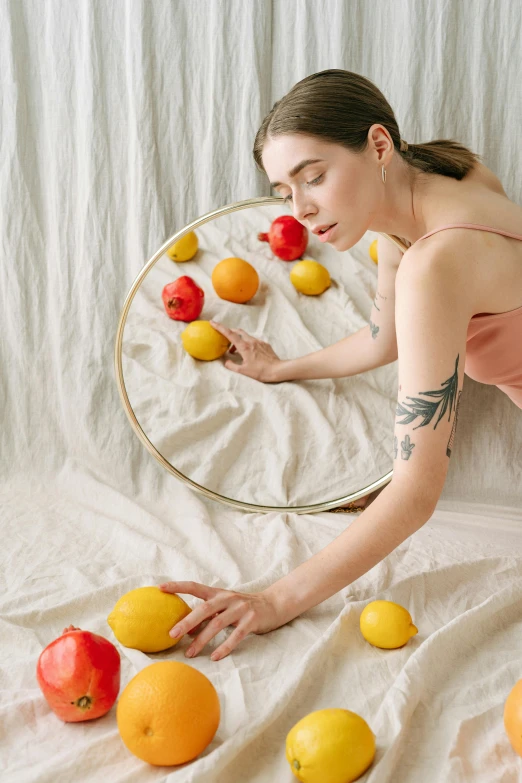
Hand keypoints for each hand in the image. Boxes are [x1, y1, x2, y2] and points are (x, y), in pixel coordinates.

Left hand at [158, 581, 285, 660]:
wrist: (273, 605)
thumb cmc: (243, 608)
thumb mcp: (224, 607)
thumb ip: (207, 615)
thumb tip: (185, 630)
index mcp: (218, 593)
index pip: (194, 586)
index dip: (177, 586)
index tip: (160, 588)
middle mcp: (228, 598)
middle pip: (204, 608)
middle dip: (187, 621)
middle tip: (172, 634)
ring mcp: (241, 608)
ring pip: (217, 623)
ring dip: (202, 639)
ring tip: (189, 653)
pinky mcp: (252, 620)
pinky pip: (236, 636)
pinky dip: (225, 647)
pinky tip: (215, 657)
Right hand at [209, 320, 281, 381]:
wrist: (277, 370)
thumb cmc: (260, 371)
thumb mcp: (243, 371)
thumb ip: (232, 366)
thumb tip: (226, 362)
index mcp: (244, 347)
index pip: (229, 334)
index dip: (220, 327)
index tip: (213, 322)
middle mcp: (251, 341)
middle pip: (238, 332)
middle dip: (230, 332)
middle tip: (225, 339)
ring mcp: (259, 342)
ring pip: (246, 337)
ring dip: (239, 341)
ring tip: (236, 352)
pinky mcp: (265, 344)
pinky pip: (254, 341)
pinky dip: (248, 344)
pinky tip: (249, 354)